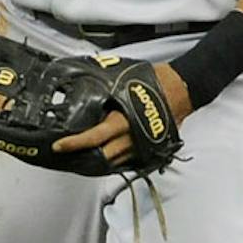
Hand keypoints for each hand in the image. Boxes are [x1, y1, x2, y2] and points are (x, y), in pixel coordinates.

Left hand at [53, 61, 194, 166]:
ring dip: (95, 162)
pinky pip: (127, 161)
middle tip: (63, 157)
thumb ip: (105, 88)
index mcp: (125, 119)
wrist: (184, 88)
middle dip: (81, 158)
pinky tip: (101, 157)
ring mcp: (143, 146)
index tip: (58, 146)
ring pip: (113, 162)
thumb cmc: (157, 81)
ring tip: (78, 159)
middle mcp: (133, 137)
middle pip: (102, 157)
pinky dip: (112, 161)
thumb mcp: (125, 79)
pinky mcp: (150, 149)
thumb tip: (83, 88)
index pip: (94, 136)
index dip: (74, 143)